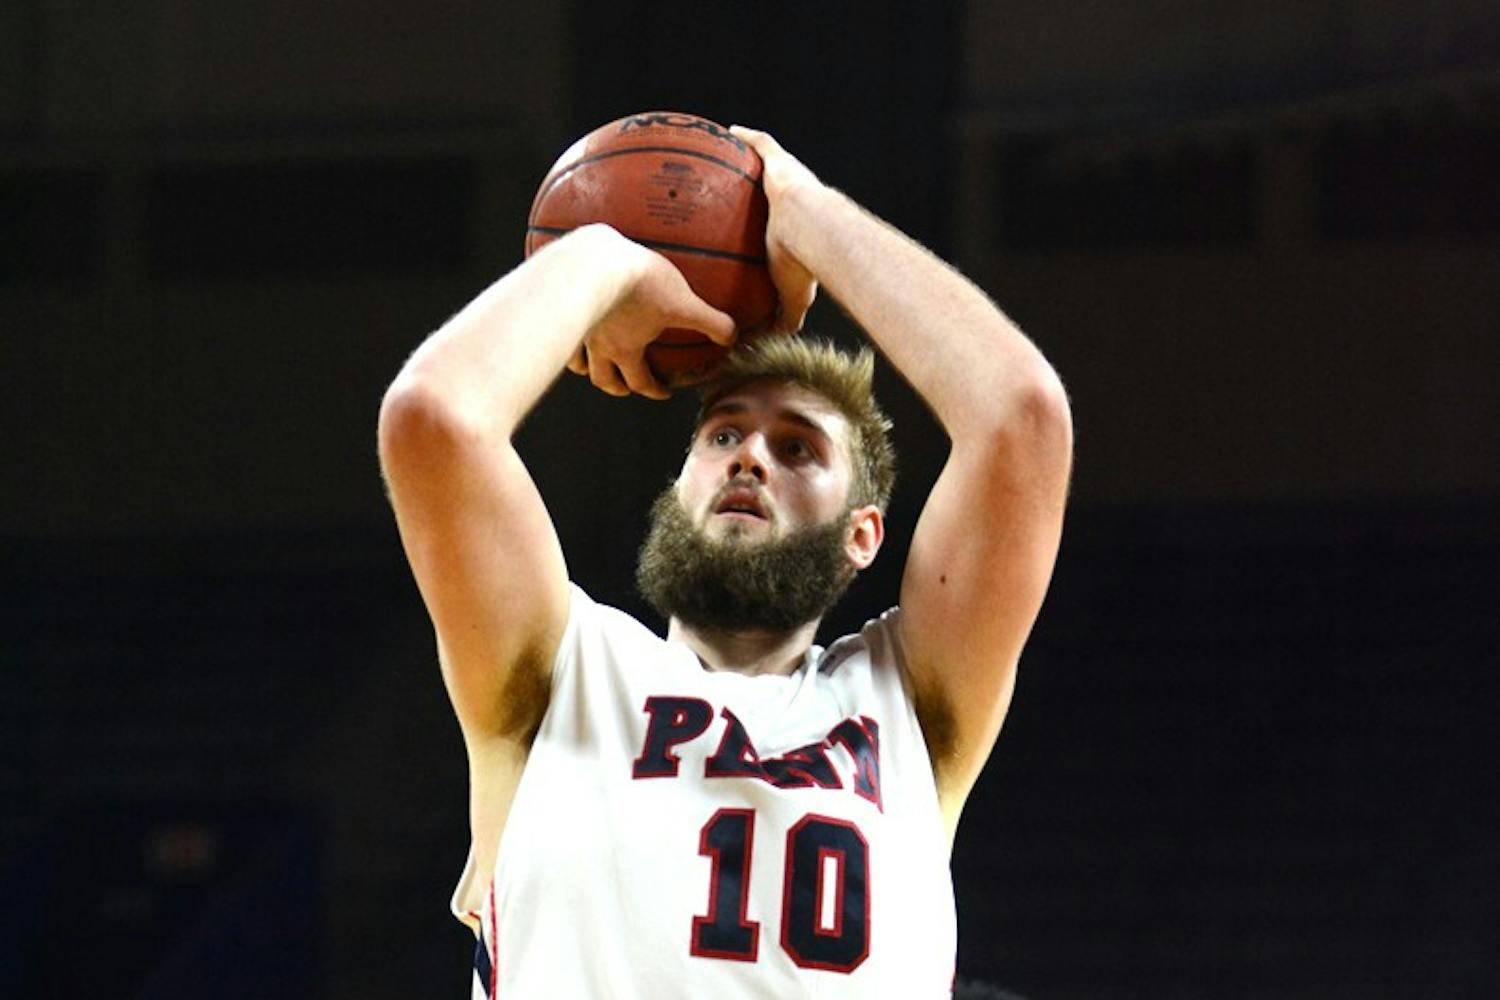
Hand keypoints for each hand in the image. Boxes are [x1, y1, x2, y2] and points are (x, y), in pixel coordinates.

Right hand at [564, 230, 735, 398]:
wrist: (596, 259)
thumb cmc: (640, 282)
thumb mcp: (684, 302)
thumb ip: (710, 321)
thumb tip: (732, 337)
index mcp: (627, 349)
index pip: (640, 381)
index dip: (654, 390)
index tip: (665, 391)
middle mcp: (600, 345)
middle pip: (605, 379)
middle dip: (618, 387)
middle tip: (627, 386)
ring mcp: (579, 328)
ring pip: (579, 361)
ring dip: (589, 368)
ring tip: (595, 365)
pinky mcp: (563, 306)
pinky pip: (563, 331)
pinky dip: (568, 341)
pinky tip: (573, 332)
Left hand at [730, 125, 819, 333]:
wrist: (813, 230)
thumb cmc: (804, 263)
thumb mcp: (791, 298)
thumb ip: (782, 319)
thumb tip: (761, 344)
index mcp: (794, 229)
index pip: (778, 224)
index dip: (768, 222)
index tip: (751, 227)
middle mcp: (792, 202)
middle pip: (770, 192)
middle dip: (759, 188)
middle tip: (731, 192)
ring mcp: (788, 179)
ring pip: (765, 163)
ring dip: (750, 156)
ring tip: (719, 156)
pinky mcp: (781, 161)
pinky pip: (762, 143)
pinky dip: (748, 135)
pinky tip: (729, 131)